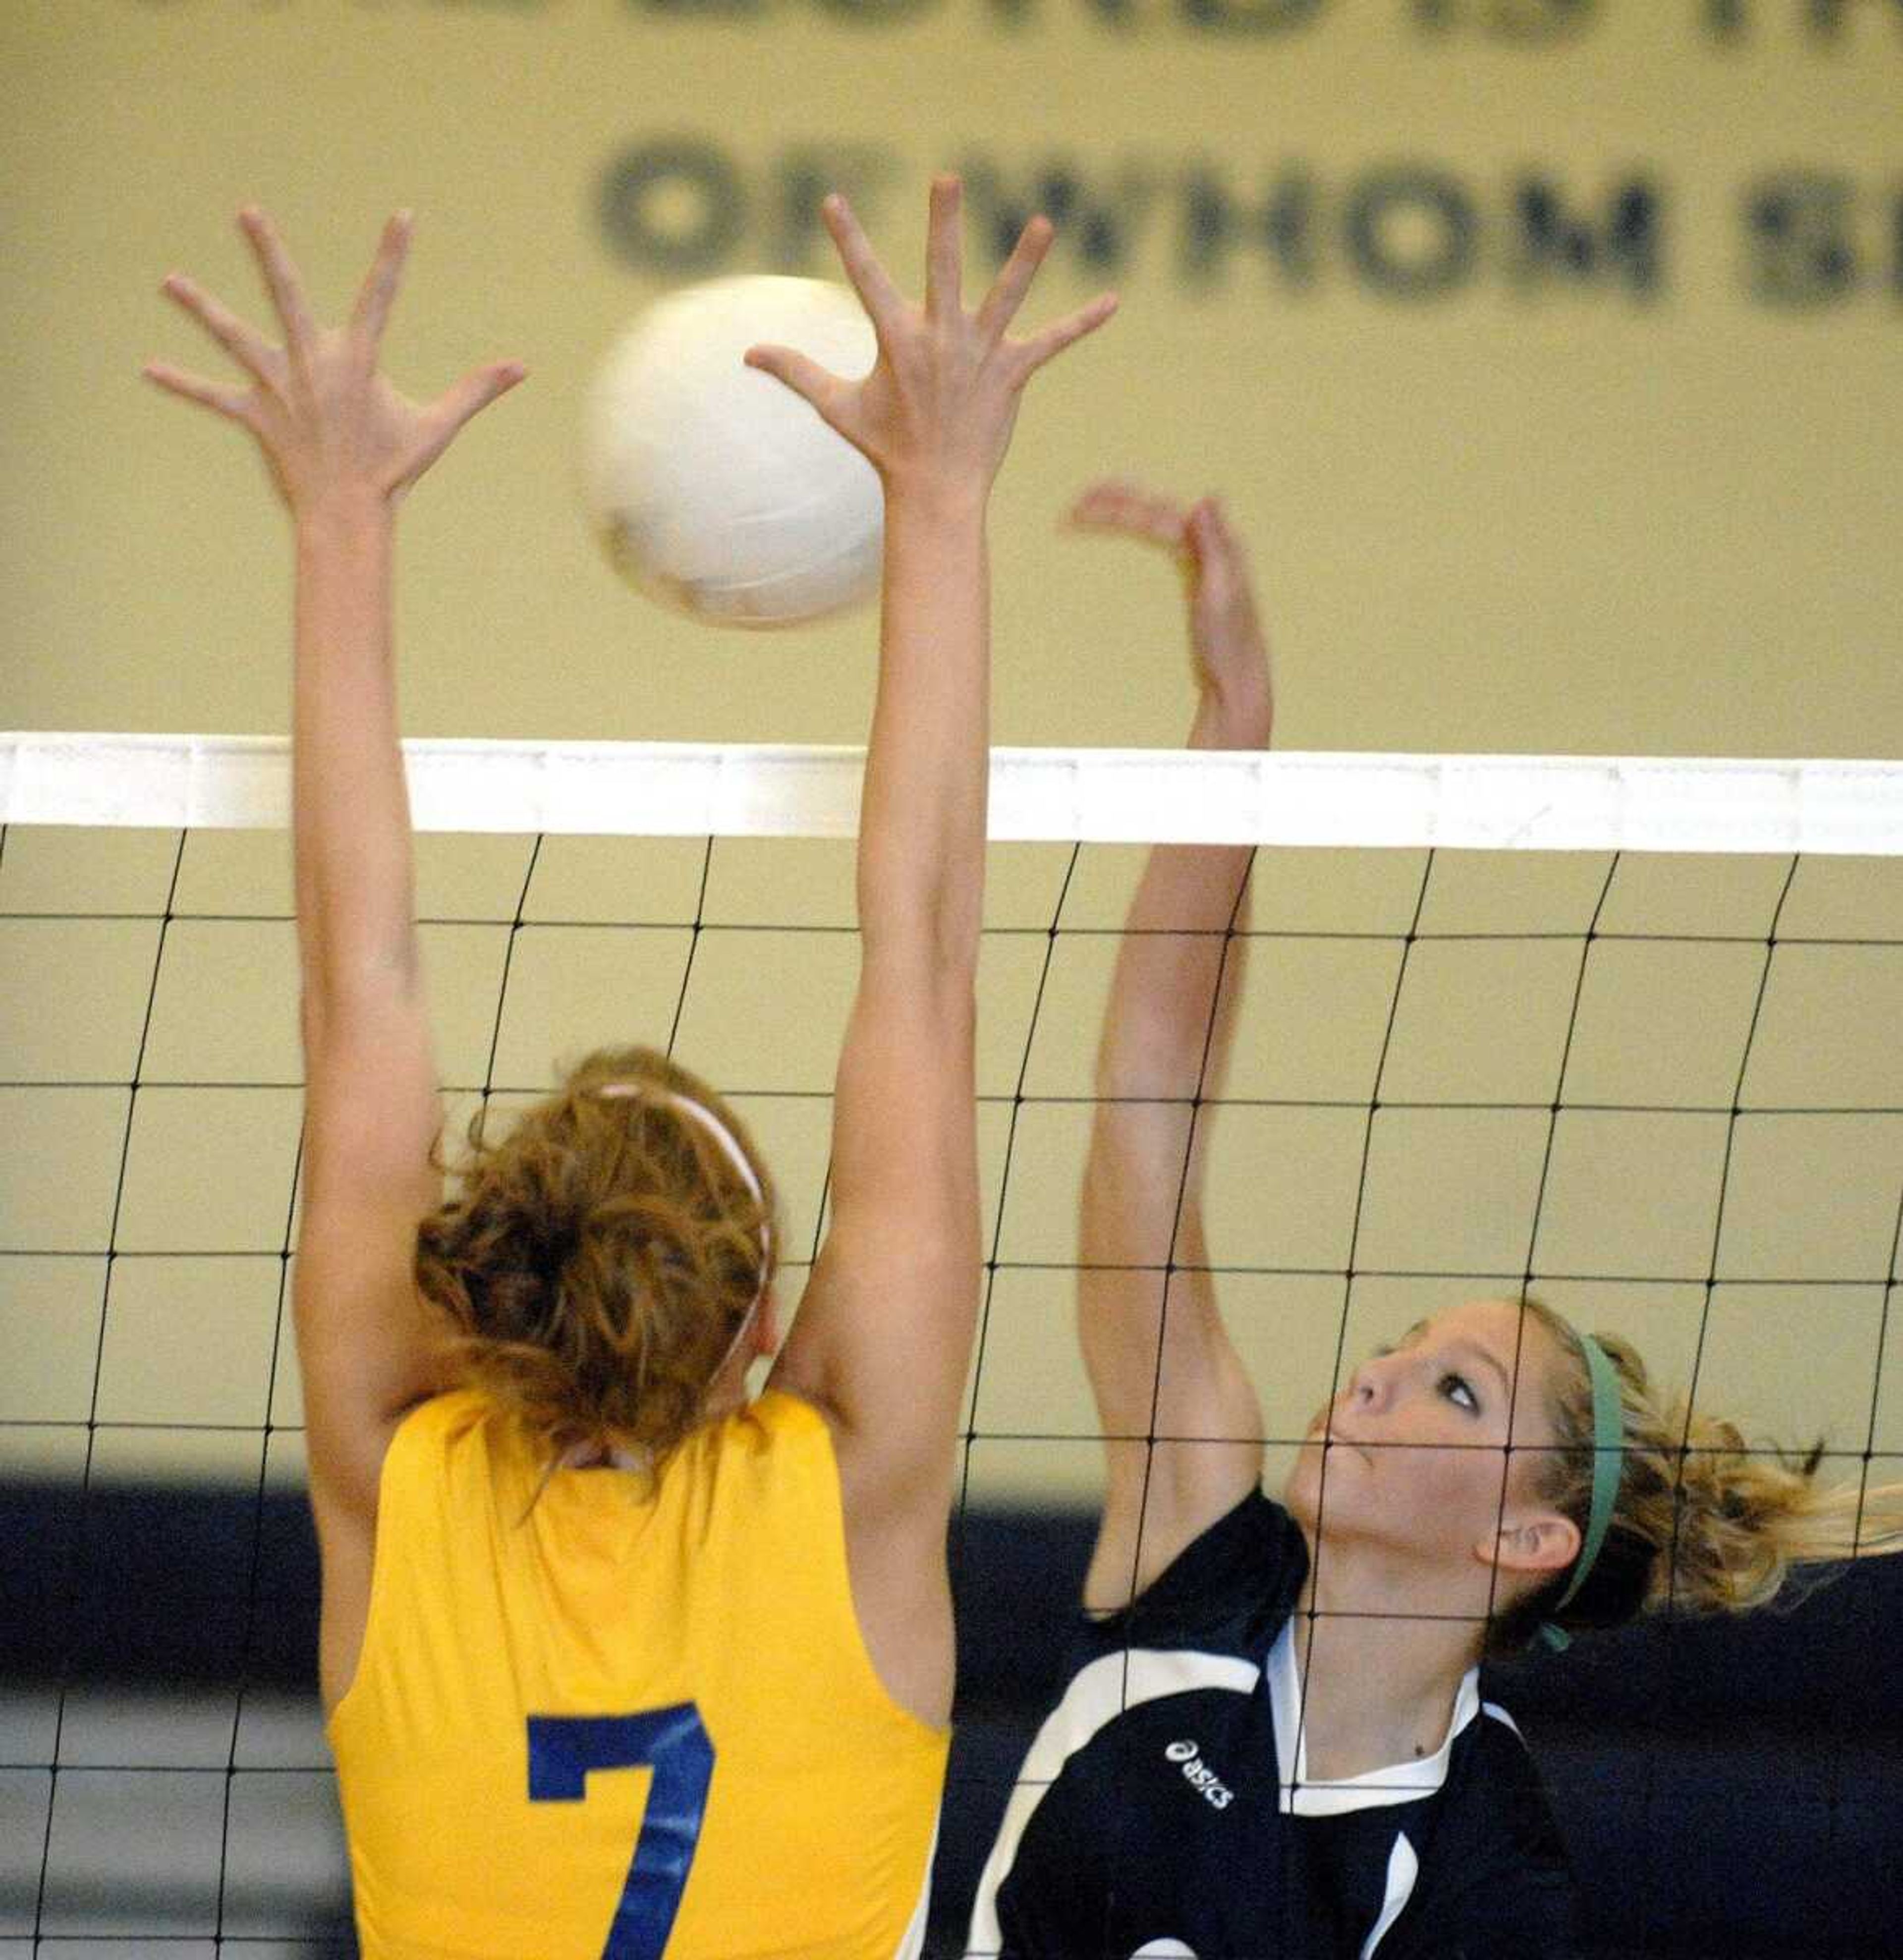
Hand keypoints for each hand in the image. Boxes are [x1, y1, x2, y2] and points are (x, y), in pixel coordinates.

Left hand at [144, 207, 524, 517]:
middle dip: (267, 252)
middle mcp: (314, 364)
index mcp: (357, 360)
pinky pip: (213, 397)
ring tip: (168, 281)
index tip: (403, 216)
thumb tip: (522, 368)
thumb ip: (475, 391)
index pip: (380, 297)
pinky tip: (149, 369)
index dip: (394, 256)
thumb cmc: (393, 470)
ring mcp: (280, 388)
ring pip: (234, 337)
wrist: (350, 514)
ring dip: (200, 308)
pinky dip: (182, 384)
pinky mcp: (256, 415)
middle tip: (246, 211)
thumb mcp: (437, 427)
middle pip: (285, 296)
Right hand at [744, 175, 1116, 501]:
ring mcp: (979, 355)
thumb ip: (795, 372)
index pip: (866, 279)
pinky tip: (1113, 303)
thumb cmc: (884, 448)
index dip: (849, 240)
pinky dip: (1082, 324)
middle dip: (944, 223)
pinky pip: (1051, 343)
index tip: (833, 201)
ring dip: (1026, 260)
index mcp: (898, 340)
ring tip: (1045, 222)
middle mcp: (940, 340)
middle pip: (942, 269)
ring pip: (1005, 297)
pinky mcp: (1012, 375)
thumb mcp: (836, 407)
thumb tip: (747, 353)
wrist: (934, 491)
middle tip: (949, 177)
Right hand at [1064, 480, 1272, 748]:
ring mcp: (1199, 555)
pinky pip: (1158, 537)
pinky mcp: (1192, 569)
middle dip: (1115, 500)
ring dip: (1122, 510)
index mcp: (1214, 542)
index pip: (1158, 513)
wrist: (1237, 675)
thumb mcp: (1223, 593)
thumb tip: (1205, 498)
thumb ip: (1215, 545)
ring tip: (1087, 507)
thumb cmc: (1230, 642)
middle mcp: (1207, 542)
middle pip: (1154, 508)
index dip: (1121, 506)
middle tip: (1076, 504)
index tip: (1084, 507)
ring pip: (1154, 520)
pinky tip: (1122, 525)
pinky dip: (1135, 529)